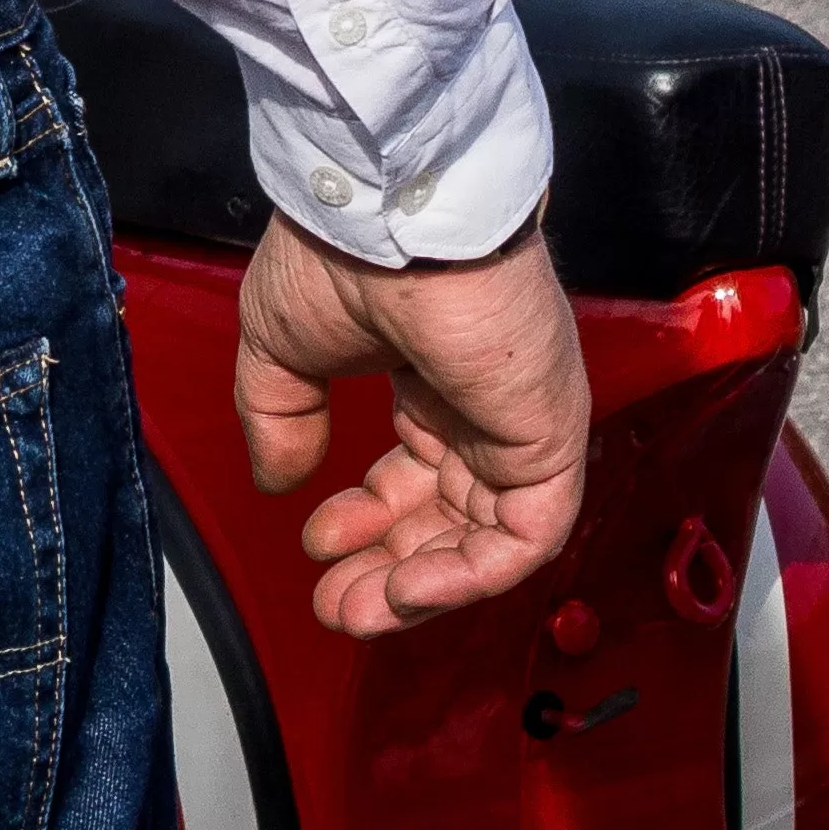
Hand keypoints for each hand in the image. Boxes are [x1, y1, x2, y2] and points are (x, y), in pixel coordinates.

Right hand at [232, 207, 589, 636]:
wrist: (392, 217)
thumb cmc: (337, 260)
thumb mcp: (280, 344)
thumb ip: (280, 417)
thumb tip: (278, 483)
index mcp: (429, 375)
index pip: (413, 473)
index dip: (365, 520)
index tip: (314, 544)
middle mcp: (482, 404)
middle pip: (448, 515)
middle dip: (388, 569)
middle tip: (335, 607)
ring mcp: (521, 424)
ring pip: (486, 537)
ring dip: (423, 586)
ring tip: (357, 611)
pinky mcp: (550, 440)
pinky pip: (524, 535)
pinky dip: (470, 576)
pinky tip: (406, 591)